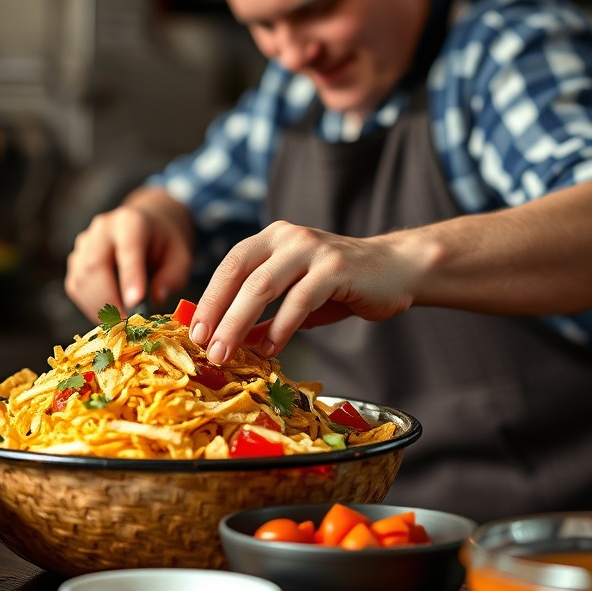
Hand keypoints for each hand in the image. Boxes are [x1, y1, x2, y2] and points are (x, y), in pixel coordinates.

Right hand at [64, 191, 193, 319]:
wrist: (146, 226)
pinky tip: (108, 316)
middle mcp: (102, 229)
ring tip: (119, 324)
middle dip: (109, 300)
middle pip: (95, 265)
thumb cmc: (164, 243)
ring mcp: (84, 244)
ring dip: (98, 307)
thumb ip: (172, 276)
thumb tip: (156, 298)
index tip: (136, 303)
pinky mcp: (76, 261)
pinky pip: (76, 288)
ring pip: (81, 279)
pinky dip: (90, 307)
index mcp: (131, 222)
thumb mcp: (180, 255)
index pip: (128, 248)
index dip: (130, 277)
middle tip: (127, 325)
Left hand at [189, 221, 423, 363]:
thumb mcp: (296, 295)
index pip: (229, 266)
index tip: (193, 331)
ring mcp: (311, 249)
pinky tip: (270, 349)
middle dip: (217, 314)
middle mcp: (287, 237)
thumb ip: (265, 313)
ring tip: (227, 353)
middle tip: (205, 347)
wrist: (398, 270)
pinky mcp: (335, 268)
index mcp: (271, 239)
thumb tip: (232, 342)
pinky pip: (299, 300)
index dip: (208, 298)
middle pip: (239, 275)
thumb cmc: (342, 285)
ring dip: (239, 324)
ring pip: (262, 286)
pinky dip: (281, 328)